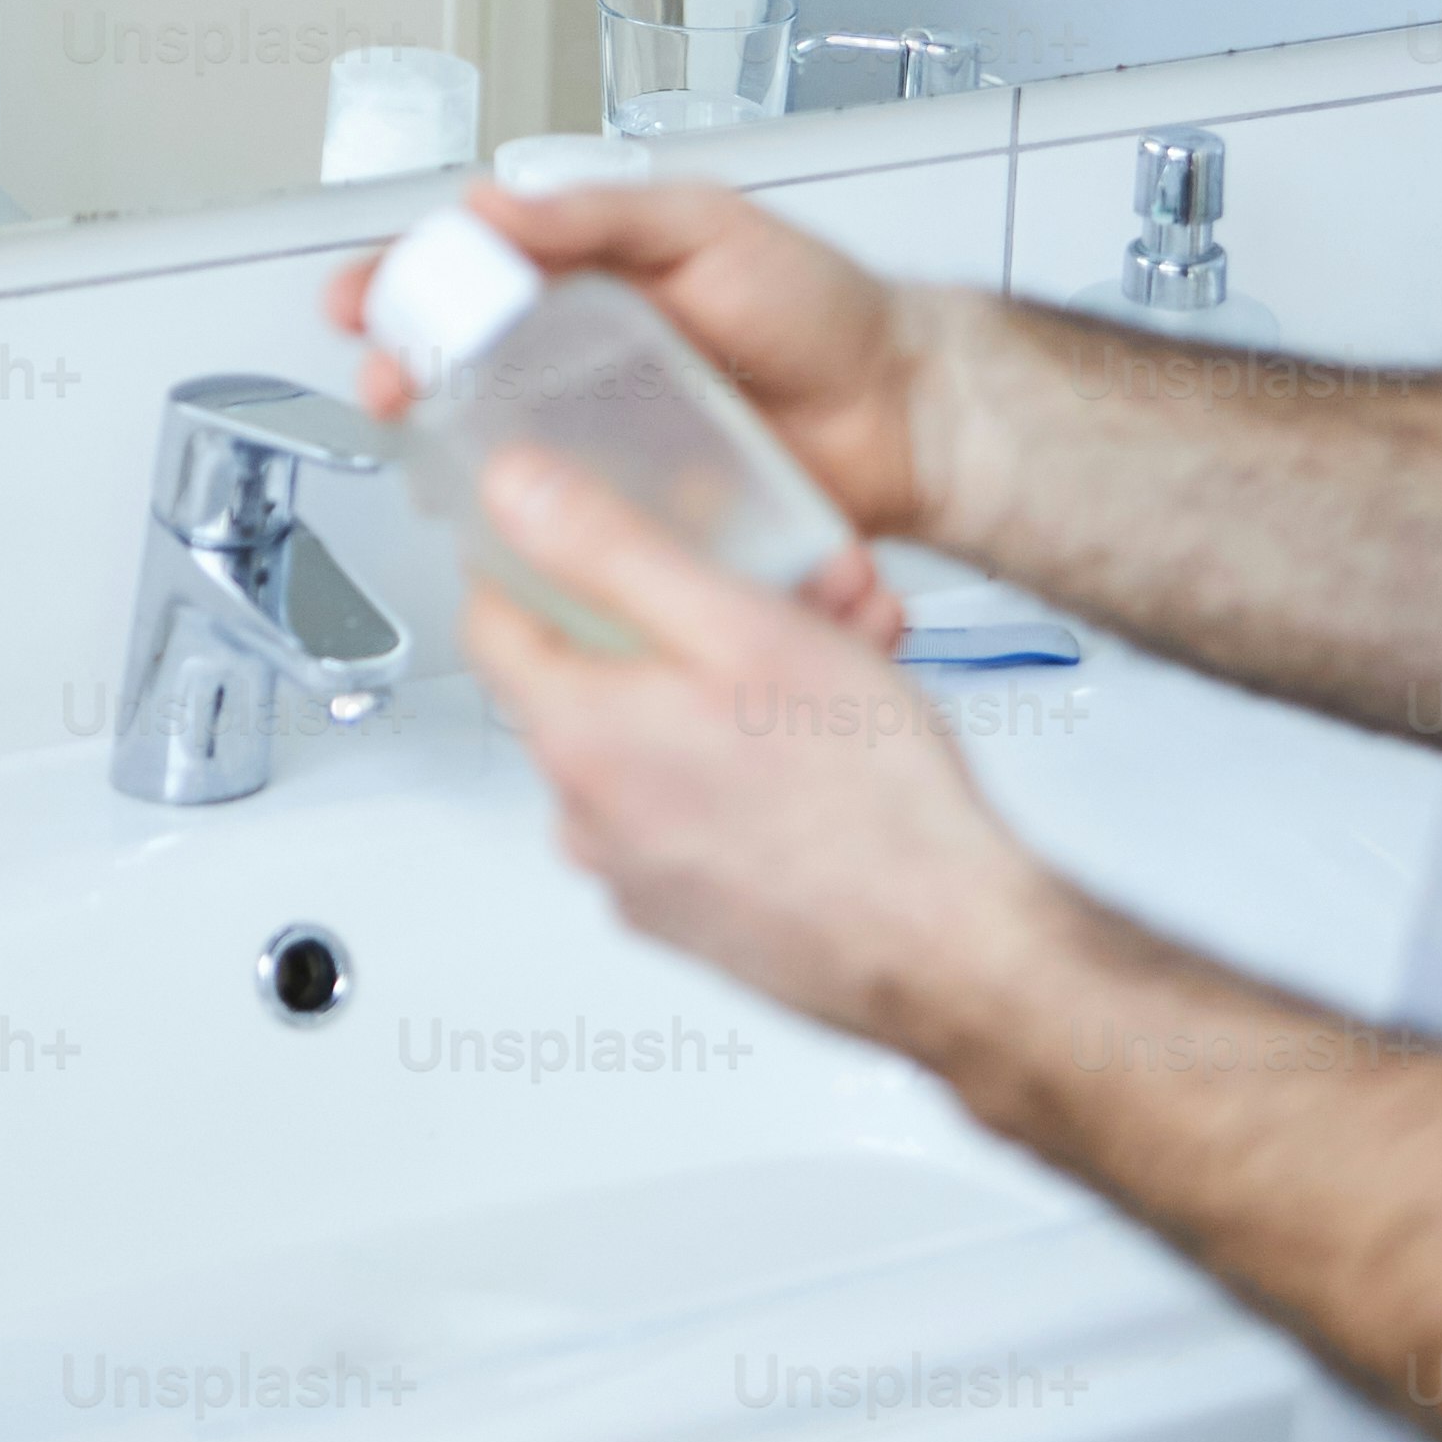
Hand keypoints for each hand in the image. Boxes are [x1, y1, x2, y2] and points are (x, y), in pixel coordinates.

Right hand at [328, 175, 942, 542]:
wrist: (903, 416)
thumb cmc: (824, 309)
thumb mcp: (707, 226)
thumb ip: (600, 214)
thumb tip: (495, 205)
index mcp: (587, 274)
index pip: (467, 266)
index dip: (402, 278)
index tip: (362, 296)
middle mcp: (580, 357)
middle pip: (456, 360)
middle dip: (401, 366)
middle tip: (389, 380)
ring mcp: (600, 437)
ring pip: (488, 442)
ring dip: (441, 446)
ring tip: (426, 443)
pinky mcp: (628, 509)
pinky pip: (553, 515)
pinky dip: (513, 518)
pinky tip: (495, 515)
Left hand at [458, 445, 1070, 1053]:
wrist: (950, 949)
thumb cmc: (865, 803)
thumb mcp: (739, 626)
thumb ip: (609, 550)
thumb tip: (512, 493)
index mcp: (577, 737)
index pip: (492, 619)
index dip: (544, 556)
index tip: (601, 527)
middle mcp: (586, 816)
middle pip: (595, 676)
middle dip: (688, 614)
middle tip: (785, 587)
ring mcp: (638, 873)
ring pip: (659, 737)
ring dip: (736, 680)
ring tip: (843, 650)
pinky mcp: (694, 910)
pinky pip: (694, 803)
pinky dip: (748, 756)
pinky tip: (830, 733)